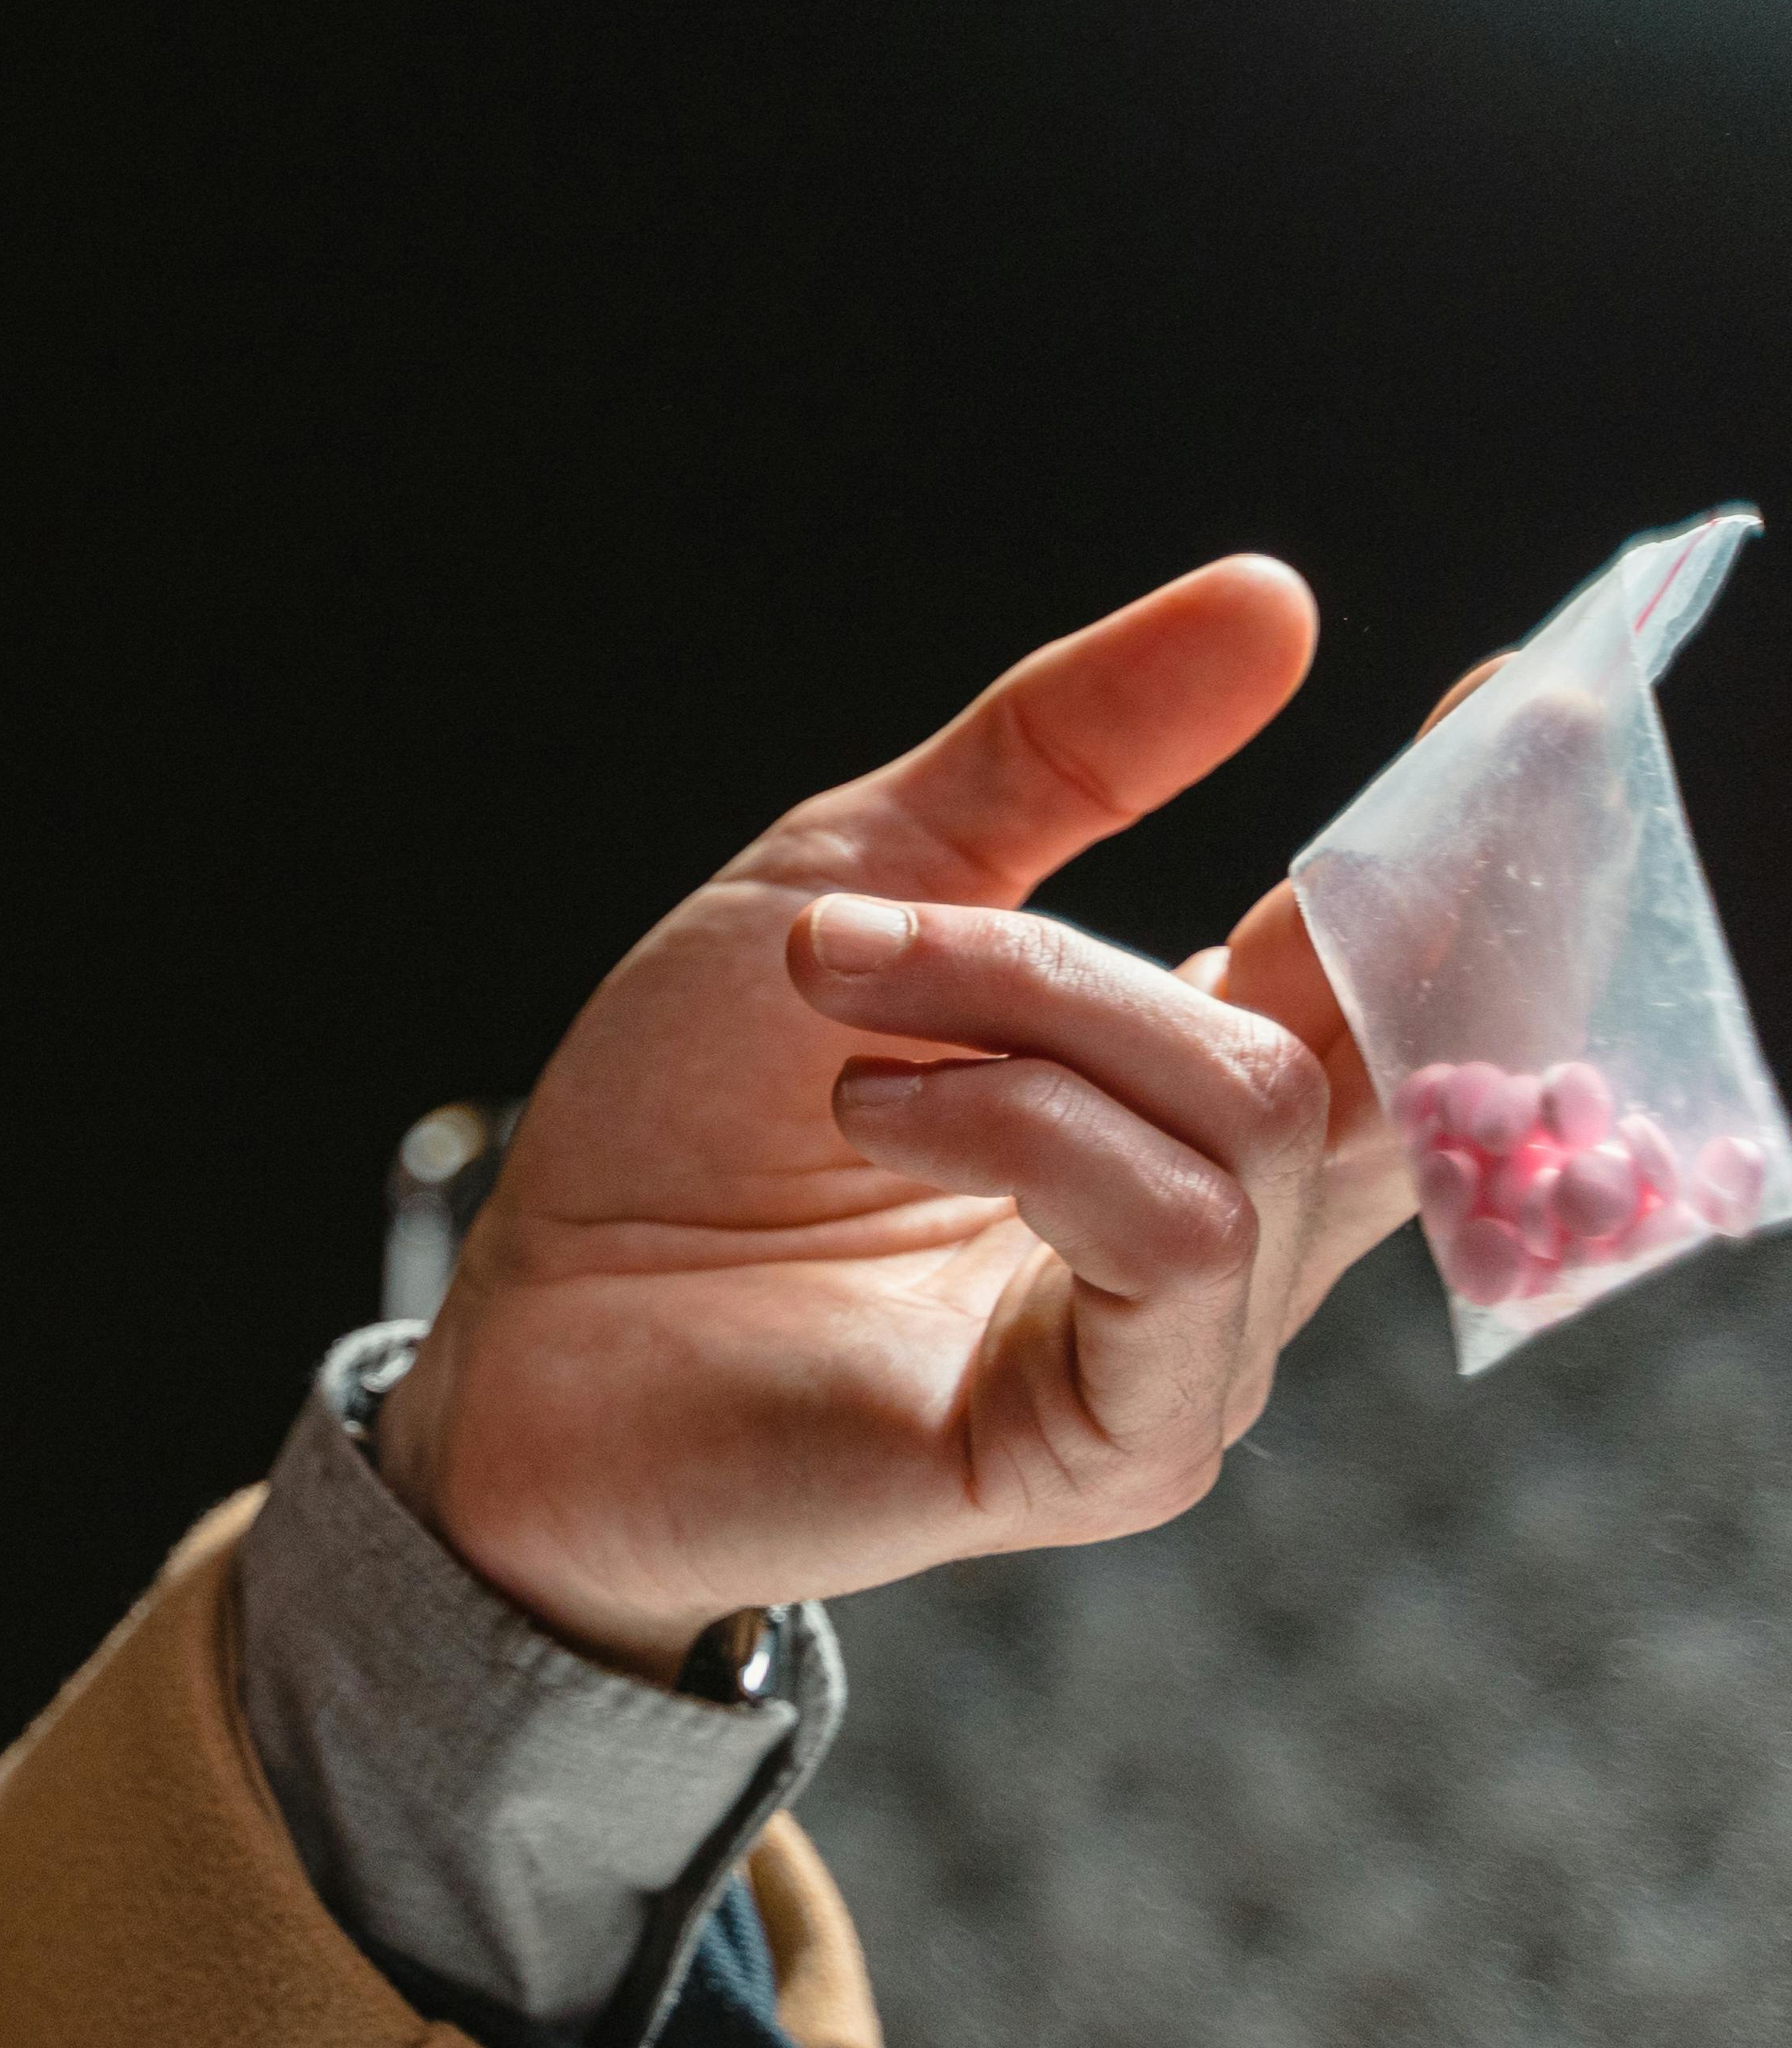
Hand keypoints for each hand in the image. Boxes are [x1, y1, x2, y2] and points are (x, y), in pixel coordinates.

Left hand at [369, 557, 1427, 1677]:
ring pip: (1246, 1107)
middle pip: (1358, 1033)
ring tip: (837, 1001)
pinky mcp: (1116, 1446)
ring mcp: (1184, 1349)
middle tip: (965, 873)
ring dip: (1019, 1001)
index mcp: (1182, 1091)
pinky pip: (1173, 1242)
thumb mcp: (863, 874)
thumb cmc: (686, 1122)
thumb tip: (1274, 601)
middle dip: (1223, 903)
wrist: (531, 1316)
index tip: (1515, 695)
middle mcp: (1223, 1227)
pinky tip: (879, 1109)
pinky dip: (1017, 1127)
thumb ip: (1071, 751)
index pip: (1395, 966)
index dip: (1467, 843)